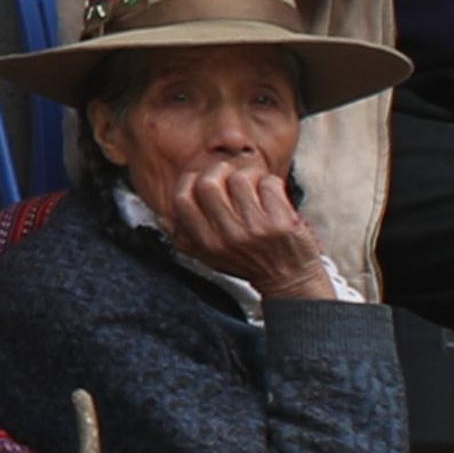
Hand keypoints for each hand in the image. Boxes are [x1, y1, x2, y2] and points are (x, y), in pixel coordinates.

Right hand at [165, 155, 343, 302]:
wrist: (291, 282)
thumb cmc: (248, 265)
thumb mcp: (212, 258)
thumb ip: (185, 239)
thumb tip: (162, 218)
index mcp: (208, 244)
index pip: (183, 200)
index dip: (187, 181)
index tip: (198, 177)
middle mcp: (230, 237)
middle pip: (208, 184)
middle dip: (218, 170)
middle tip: (229, 172)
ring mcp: (258, 229)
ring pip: (240, 179)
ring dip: (248, 174)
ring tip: (253, 182)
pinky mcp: (283, 223)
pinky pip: (269, 184)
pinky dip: (270, 181)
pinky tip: (271, 191)